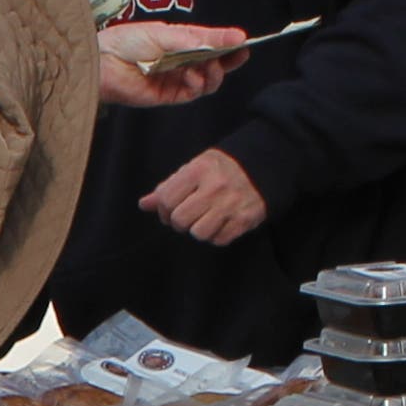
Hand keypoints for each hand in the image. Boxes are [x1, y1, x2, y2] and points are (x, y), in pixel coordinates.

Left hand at [93, 22, 254, 109]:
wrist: (103, 62)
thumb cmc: (127, 41)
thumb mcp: (166, 33)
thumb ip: (198, 40)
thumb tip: (232, 37)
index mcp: (182, 41)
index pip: (213, 44)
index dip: (230, 44)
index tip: (245, 42)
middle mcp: (182, 60)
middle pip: (215, 64)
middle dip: (228, 61)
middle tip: (238, 56)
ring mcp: (176, 79)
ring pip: (208, 81)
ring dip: (213, 73)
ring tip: (208, 66)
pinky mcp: (169, 95)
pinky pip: (192, 93)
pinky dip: (198, 84)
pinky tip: (193, 75)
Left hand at [140, 148, 269, 246]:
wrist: (261, 166)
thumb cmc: (220, 169)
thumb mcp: (193, 169)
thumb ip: (168, 187)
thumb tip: (144, 204)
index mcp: (199, 170)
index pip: (166, 200)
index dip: (163, 210)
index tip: (170, 210)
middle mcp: (215, 187)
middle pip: (180, 220)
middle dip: (179, 222)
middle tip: (187, 216)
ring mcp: (231, 204)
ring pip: (198, 233)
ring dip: (198, 230)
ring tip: (204, 219)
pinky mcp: (244, 220)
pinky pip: (218, 240)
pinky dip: (216, 235)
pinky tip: (220, 223)